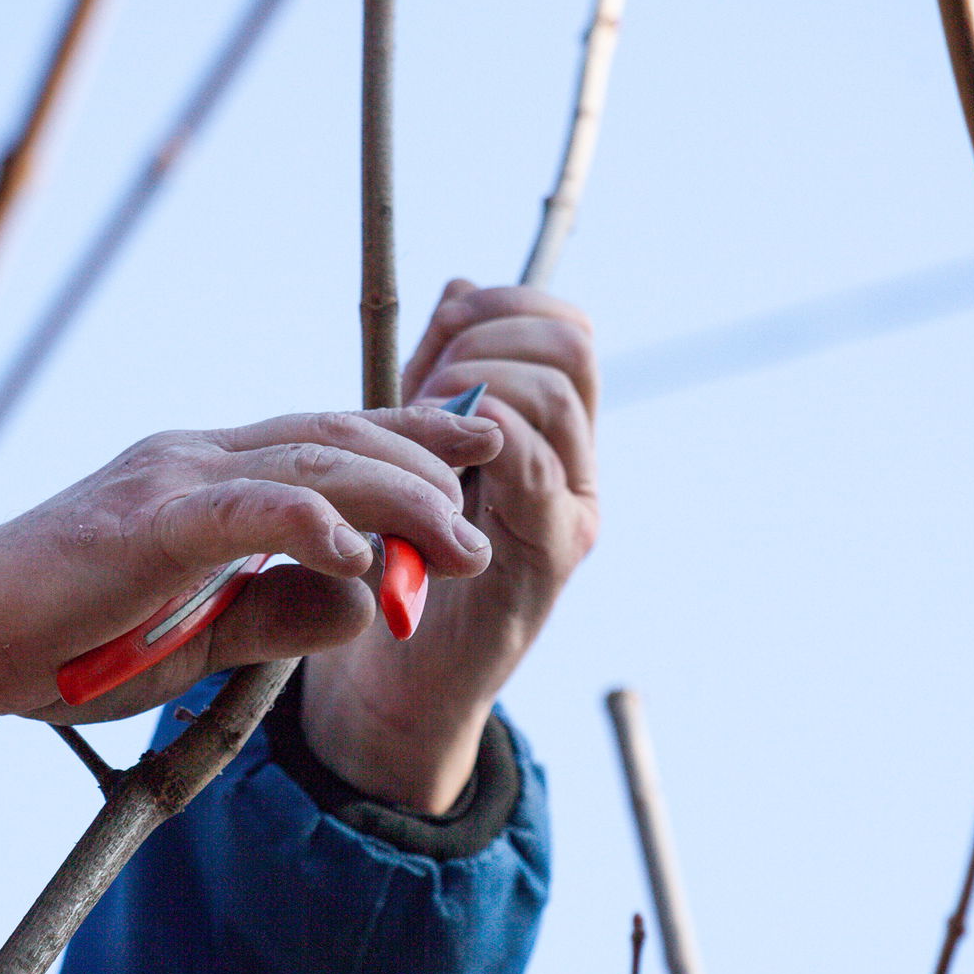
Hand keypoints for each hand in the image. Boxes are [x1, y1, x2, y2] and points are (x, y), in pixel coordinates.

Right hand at [0, 406, 502, 772]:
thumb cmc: (72, 642)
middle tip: (488, 507)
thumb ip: (284, 614)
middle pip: (339, 439)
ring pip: (312, 463)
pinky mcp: (149, 519)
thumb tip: (367, 602)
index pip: (330, 442)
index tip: (480, 456)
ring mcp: (174, 479)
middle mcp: (199, 459)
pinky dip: (312, 524)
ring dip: (396, 498)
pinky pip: (250, 508)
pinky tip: (360, 555)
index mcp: (212, 478)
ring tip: (456, 537)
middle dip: (425, 468)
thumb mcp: (206, 638)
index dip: (410, 442)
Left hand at [302, 280, 598, 810]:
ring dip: (476, 384)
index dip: (502, 305)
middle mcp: (576, 462)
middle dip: (487, 336)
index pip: (562, 325)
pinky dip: (488, 438)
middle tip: (425, 378)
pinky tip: (437, 452)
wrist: (396, 686)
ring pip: (555, 395)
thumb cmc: (397, 565)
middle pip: (569, 345)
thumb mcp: (416, 452)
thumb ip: (442, 379)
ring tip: (419, 421)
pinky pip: (538, 469)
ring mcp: (572, 508)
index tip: (439, 328)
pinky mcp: (552, 556)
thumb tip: (460, 288)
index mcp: (549, 430)